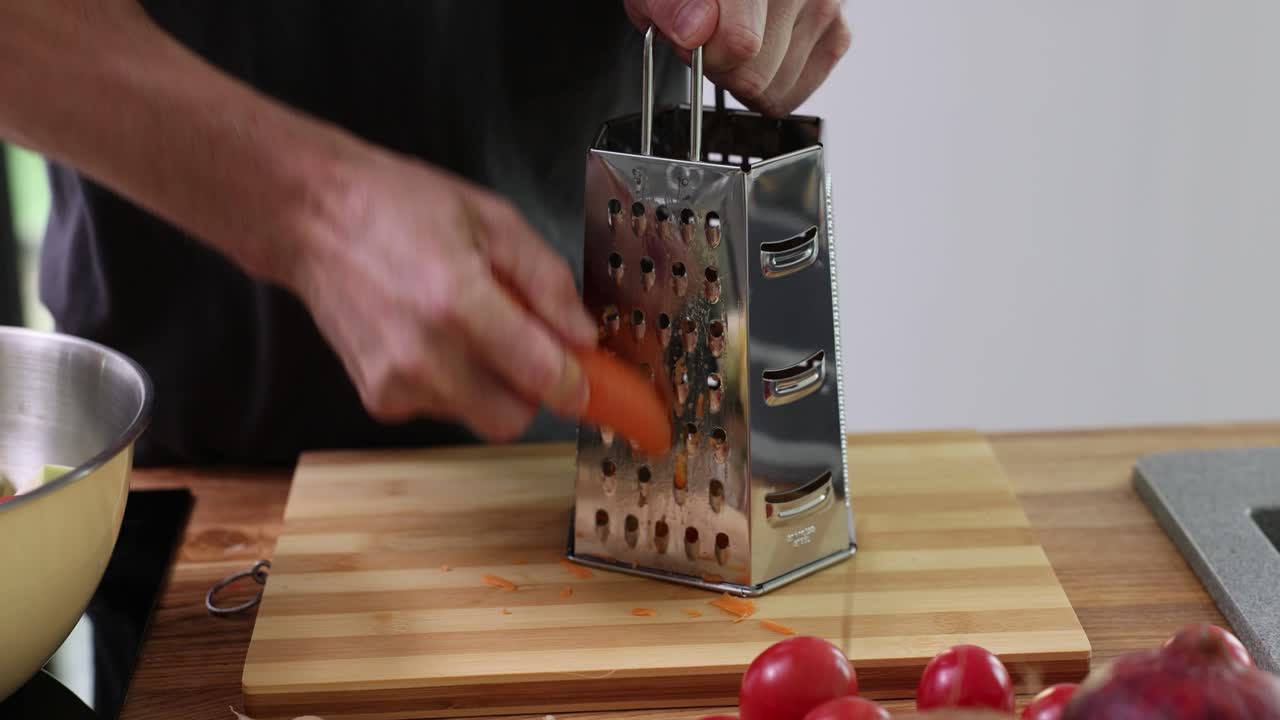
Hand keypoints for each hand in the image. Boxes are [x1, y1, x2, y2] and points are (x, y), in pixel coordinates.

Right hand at [290, 149, 597, 442]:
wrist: (312, 219)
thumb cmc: (397, 208)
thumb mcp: (492, 220)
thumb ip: (546, 281)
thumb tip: (582, 335)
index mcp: (458, 303)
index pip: (542, 377)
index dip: (576, 383)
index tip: (587, 378)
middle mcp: (424, 355)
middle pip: (514, 418)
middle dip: (534, 390)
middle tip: (531, 347)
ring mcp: (396, 384)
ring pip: (479, 415)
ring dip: (491, 384)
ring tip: (468, 326)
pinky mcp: (378, 400)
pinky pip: (443, 410)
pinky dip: (454, 384)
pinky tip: (433, 338)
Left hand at [624, 0, 851, 117]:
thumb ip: (669, 6)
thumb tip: (694, 30)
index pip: (740, 43)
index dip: (705, 56)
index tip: (691, 41)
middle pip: (754, 77)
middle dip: (722, 69)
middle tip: (710, 40)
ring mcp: (824, 8)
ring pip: (774, 91)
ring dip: (745, 77)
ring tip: (734, 42)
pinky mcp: (837, 34)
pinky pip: (792, 96)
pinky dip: (768, 85)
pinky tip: (758, 54)